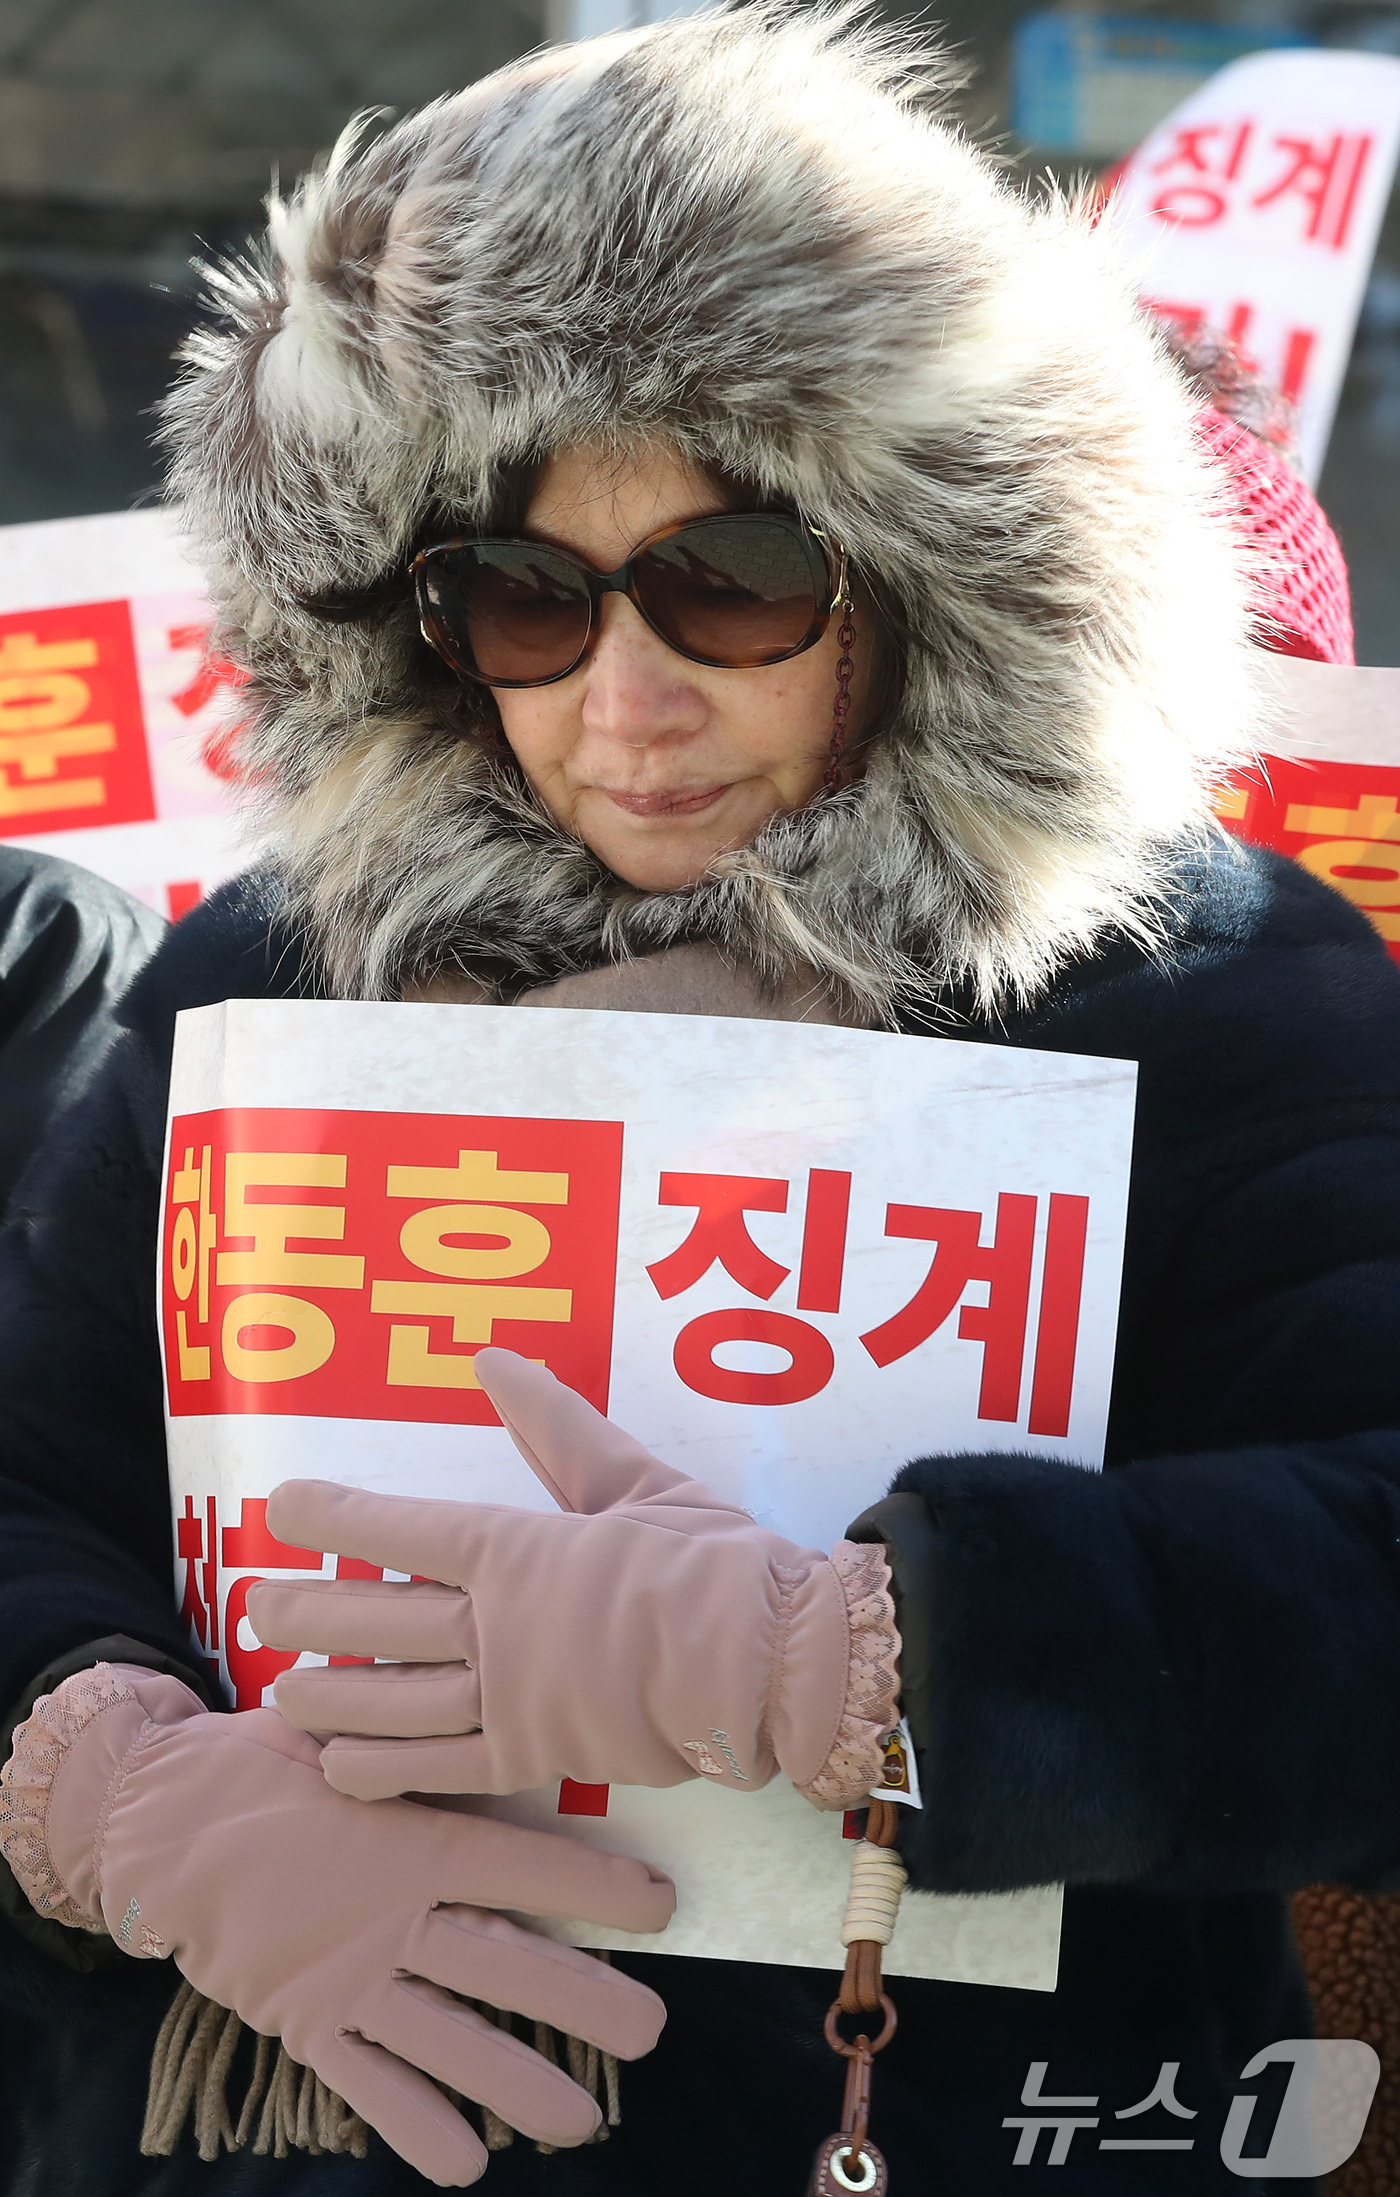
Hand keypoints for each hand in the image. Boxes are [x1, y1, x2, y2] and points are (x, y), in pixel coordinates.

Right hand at [0, 1664, 671, 2185]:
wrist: (156, 1820)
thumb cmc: (263, 1764)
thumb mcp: (344, 1736)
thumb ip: (415, 1747)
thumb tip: (489, 1702)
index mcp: (409, 1840)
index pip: (520, 1866)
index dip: (593, 1889)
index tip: (660, 1906)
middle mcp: (389, 1916)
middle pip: (502, 1965)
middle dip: (582, 2000)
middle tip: (651, 2031)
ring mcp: (347, 1976)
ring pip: (447, 2038)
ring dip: (517, 2081)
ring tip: (580, 2120)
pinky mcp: (302, 2019)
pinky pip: (365, 2083)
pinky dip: (414, 2125)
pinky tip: (465, 2162)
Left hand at [251, 1348, 897, 1807]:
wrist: (770, 1661)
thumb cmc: (710, 1561)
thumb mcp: (634, 1478)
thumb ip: (556, 1425)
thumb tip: (496, 1360)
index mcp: (519, 1550)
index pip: (402, 1527)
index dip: (333, 1514)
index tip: (279, 1505)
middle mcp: (497, 1627)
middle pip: (376, 1618)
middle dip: (309, 1610)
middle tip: (258, 1605)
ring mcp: (511, 1699)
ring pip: (392, 1700)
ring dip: (327, 1693)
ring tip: (280, 1689)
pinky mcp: (535, 1759)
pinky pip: (441, 1769)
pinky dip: (383, 1770)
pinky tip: (337, 1767)